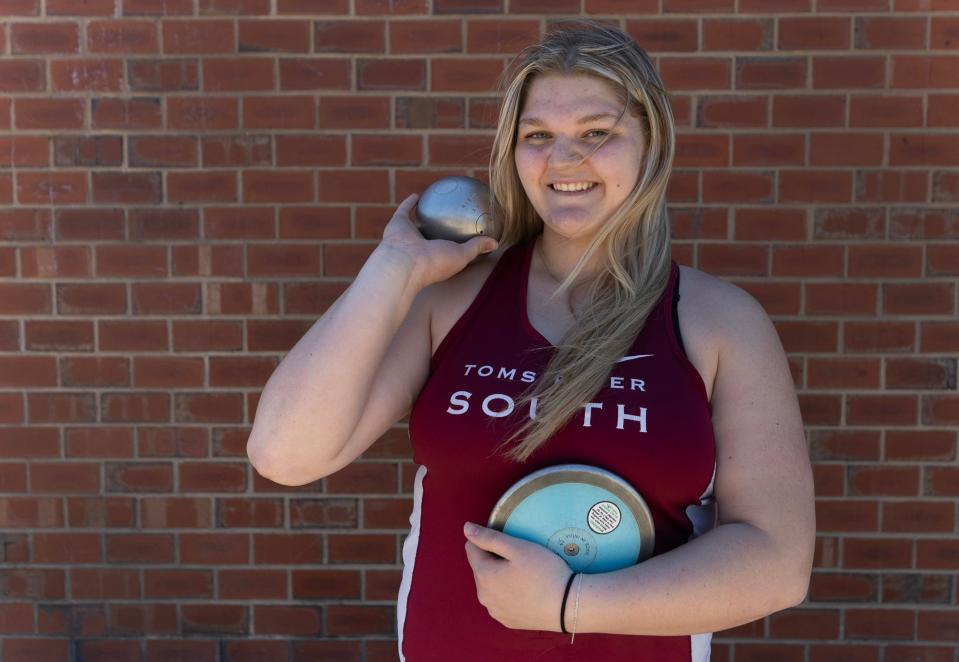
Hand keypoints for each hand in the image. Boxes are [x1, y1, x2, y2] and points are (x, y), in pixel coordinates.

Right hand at [378, 193, 498, 289]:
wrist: (404, 263)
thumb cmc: (435, 263)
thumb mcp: (461, 255)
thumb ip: (476, 247)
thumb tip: (496, 243)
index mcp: (436, 258)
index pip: (450, 248)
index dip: (459, 240)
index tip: (469, 230)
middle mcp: (421, 248)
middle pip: (434, 235)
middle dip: (442, 227)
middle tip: (454, 215)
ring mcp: (408, 237)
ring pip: (418, 223)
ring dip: (425, 215)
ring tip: (437, 204)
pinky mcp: (397, 224)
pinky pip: (405, 210)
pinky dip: (410, 202)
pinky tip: (420, 194)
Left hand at [463, 522, 573, 631]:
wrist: (567, 606)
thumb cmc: (544, 572)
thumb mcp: (518, 548)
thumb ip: (489, 537)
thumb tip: (466, 528)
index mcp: (483, 575)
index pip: (472, 549)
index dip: (490, 542)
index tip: (511, 545)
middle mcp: (483, 596)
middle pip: (481, 568)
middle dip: (495, 560)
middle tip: (521, 560)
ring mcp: (495, 611)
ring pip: (490, 585)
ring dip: (500, 577)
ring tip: (525, 575)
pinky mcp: (507, 620)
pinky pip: (500, 600)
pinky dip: (508, 593)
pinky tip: (526, 591)